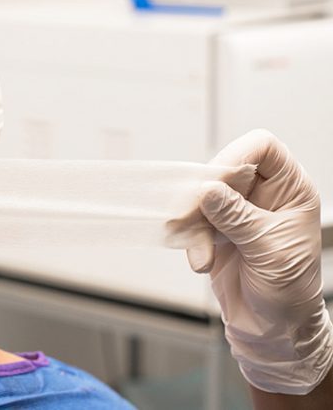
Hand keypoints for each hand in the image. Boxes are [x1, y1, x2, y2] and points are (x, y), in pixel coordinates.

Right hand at [187, 130, 332, 394]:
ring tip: (200, 253)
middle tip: (191, 217)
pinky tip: (200, 260)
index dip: (236, 157)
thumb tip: (207, 188)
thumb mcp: (269, 252)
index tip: (214, 183)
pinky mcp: (215, 229)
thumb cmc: (288, 294)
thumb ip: (237, 217)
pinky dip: (189, 238)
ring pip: (201, 194)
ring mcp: (237, 211)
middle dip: (204, 195)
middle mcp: (264, 195)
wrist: (271, 331)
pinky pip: (191, 218)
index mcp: (290, 192)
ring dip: (194, 222)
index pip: (262, 148)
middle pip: (223, 169)